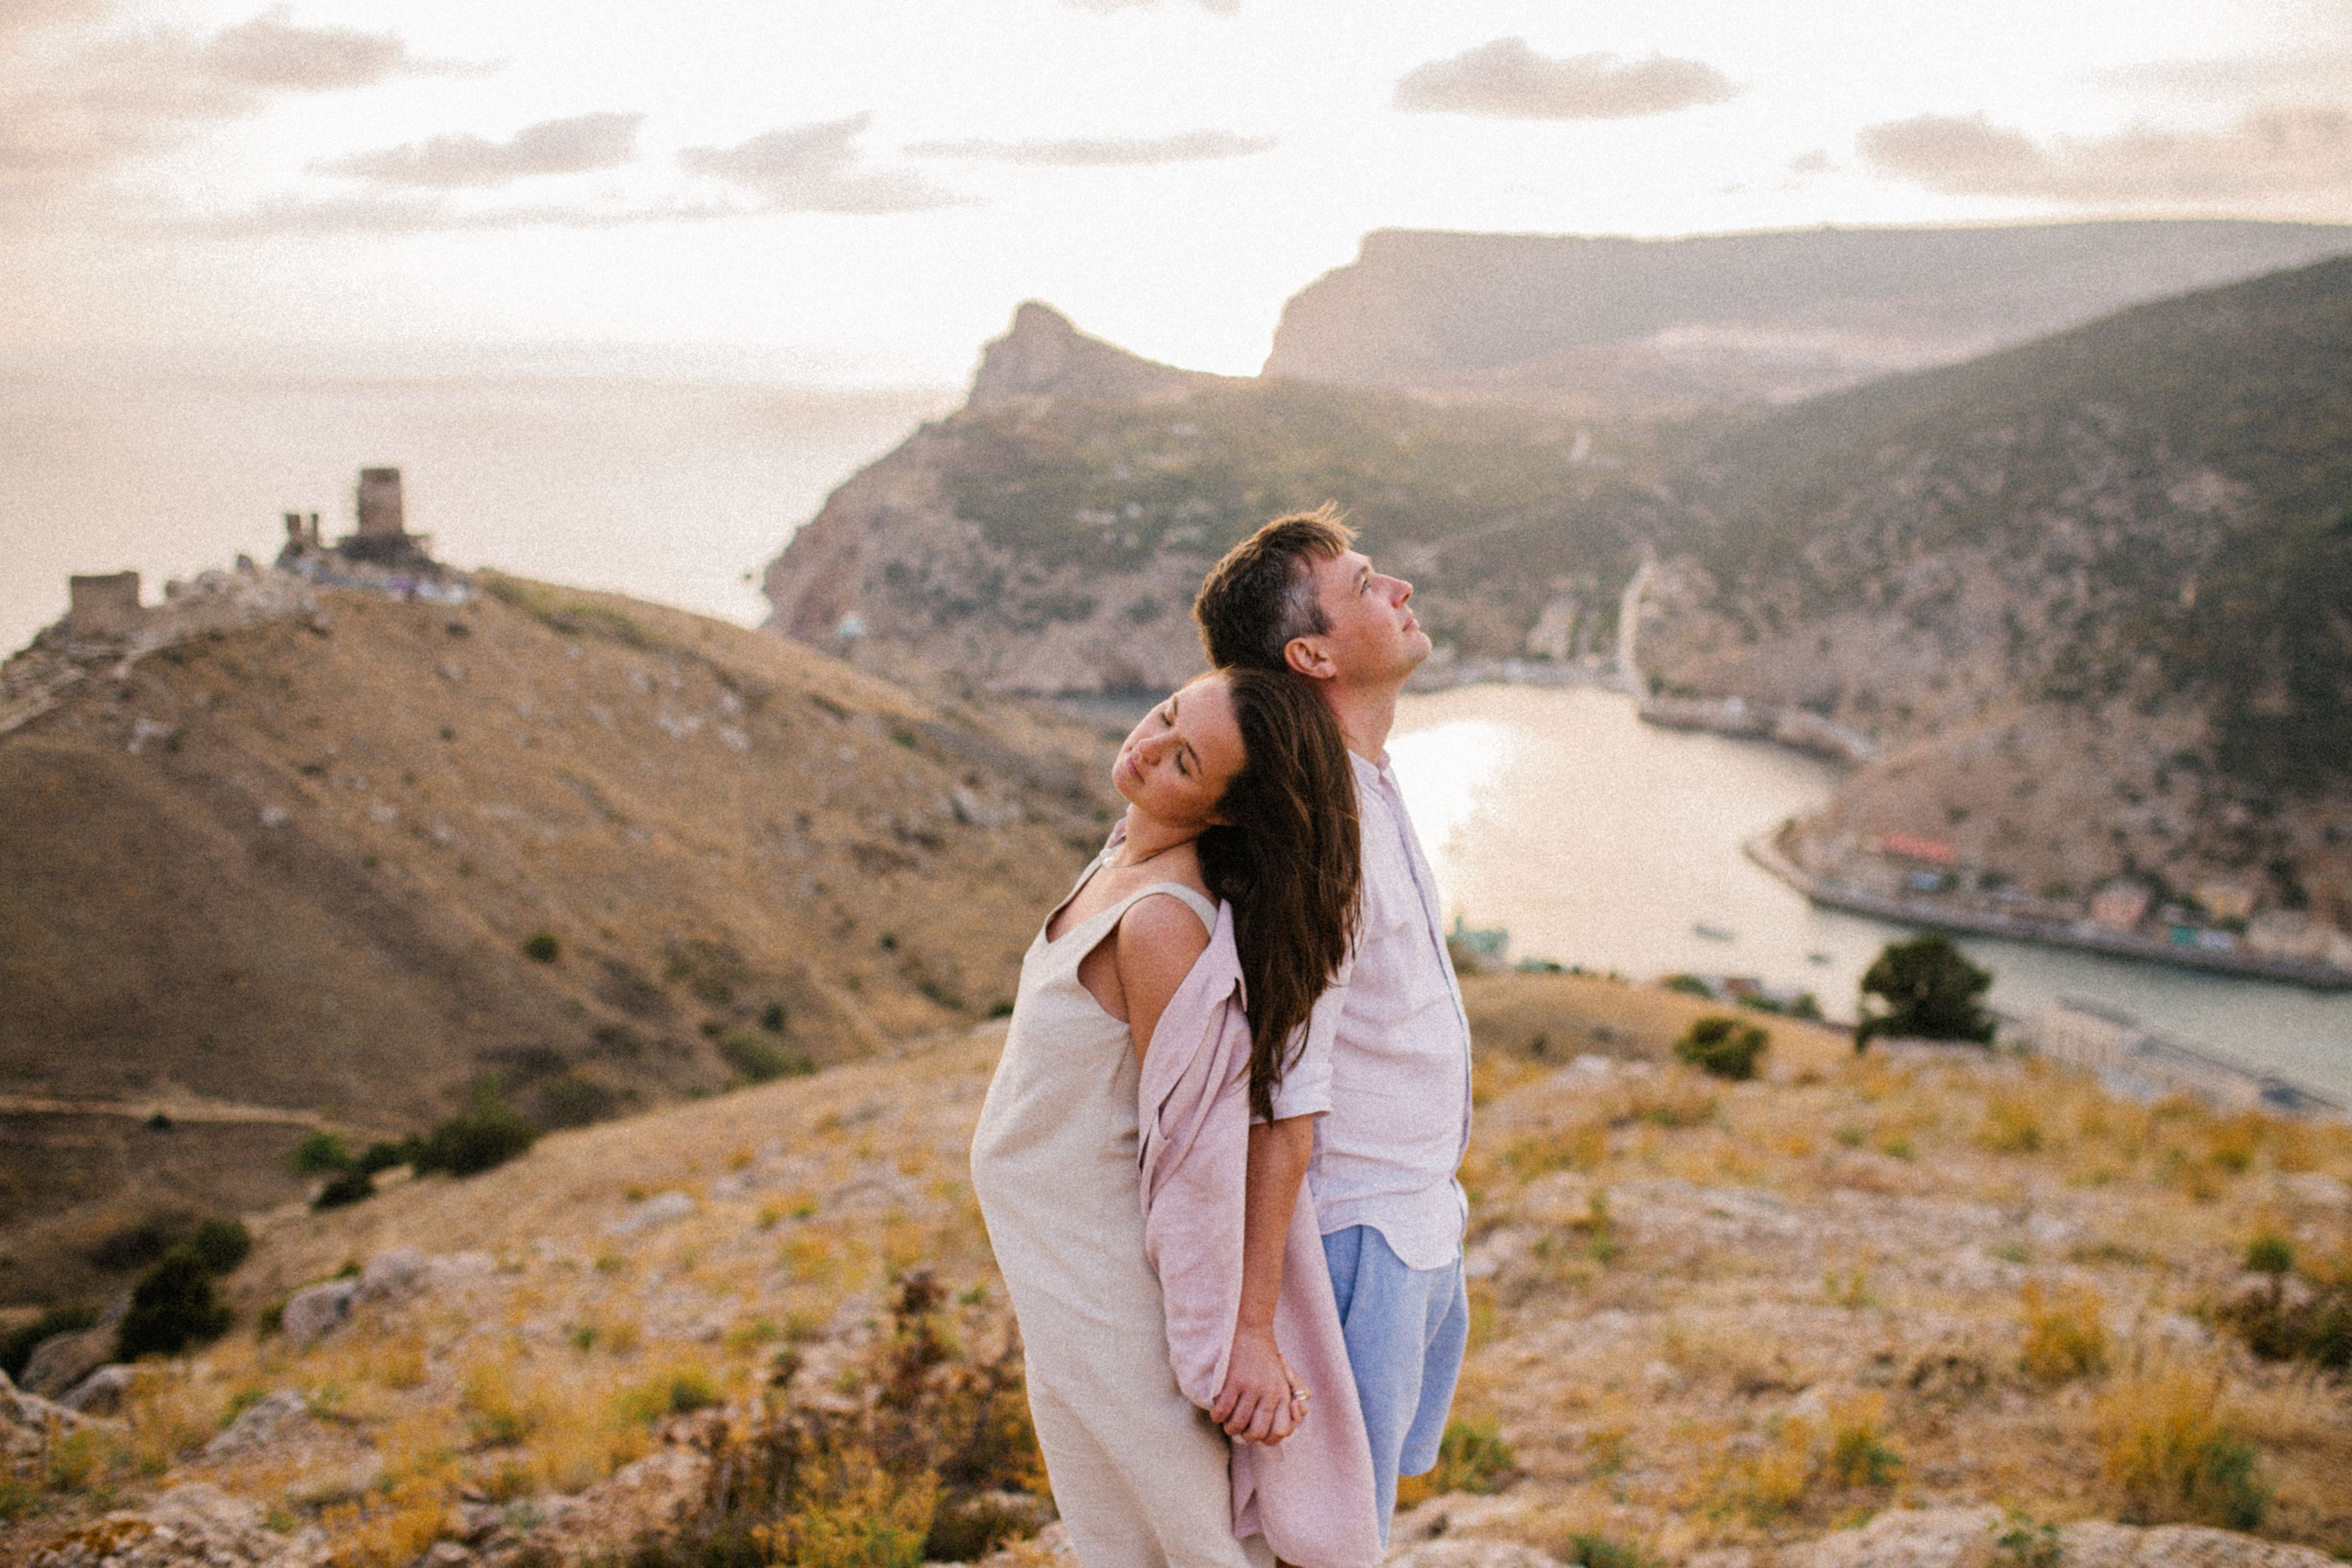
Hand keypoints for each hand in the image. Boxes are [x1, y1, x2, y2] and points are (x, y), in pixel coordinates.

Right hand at [1212, 1323, 1304, 1445]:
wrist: (1253, 1333)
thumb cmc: (1268, 1361)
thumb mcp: (1284, 1382)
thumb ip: (1287, 1405)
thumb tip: (1283, 1432)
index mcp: (1283, 1395)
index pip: (1281, 1431)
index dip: (1269, 1438)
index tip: (1260, 1432)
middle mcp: (1269, 1393)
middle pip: (1258, 1433)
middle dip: (1247, 1438)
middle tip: (1241, 1431)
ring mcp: (1251, 1387)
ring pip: (1238, 1424)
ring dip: (1230, 1429)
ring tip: (1228, 1424)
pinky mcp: (1233, 1381)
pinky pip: (1223, 1410)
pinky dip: (1217, 1417)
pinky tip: (1218, 1413)